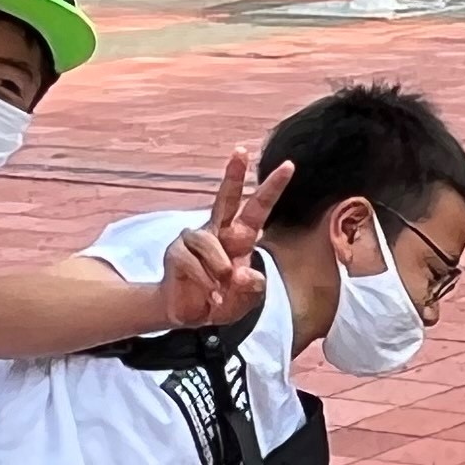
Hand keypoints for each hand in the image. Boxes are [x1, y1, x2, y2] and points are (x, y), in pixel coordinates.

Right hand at [158, 150, 291, 326]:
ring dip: (218, 267)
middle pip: (225, 199)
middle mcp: (218, 231)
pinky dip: (203, 280)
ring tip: (222, 287)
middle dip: (233, 175)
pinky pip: (191, 260)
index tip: (288, 165)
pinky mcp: (177, 251)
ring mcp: (195, 239)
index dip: (272, 188)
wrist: (190, 314)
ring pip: (208, 241)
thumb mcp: (245, 299)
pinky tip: (209, 294)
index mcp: (240, 237)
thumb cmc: (222, 300)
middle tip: (240, 151)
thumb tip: (239, 273)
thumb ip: (250, 287)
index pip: (257, 208)